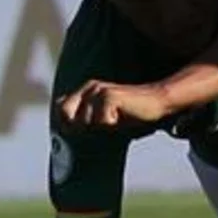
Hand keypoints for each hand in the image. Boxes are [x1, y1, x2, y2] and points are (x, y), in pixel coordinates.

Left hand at [59, 80, 173, 128]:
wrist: (156, 102)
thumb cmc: (130, 113)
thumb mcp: (102, 117)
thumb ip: (83, 118)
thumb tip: (62, 130)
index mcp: (85, 90)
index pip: (60, 109)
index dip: (68, 123)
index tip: (88, 128)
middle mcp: (89, 87)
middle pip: (67, 116)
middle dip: (82, 126)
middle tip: (104, 123)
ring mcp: (98, 90)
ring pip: (85, 122)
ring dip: (101, 127)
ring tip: (117, 117)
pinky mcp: (108, 96)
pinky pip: (101, 122)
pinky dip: (113, 125)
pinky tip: (124, 115)